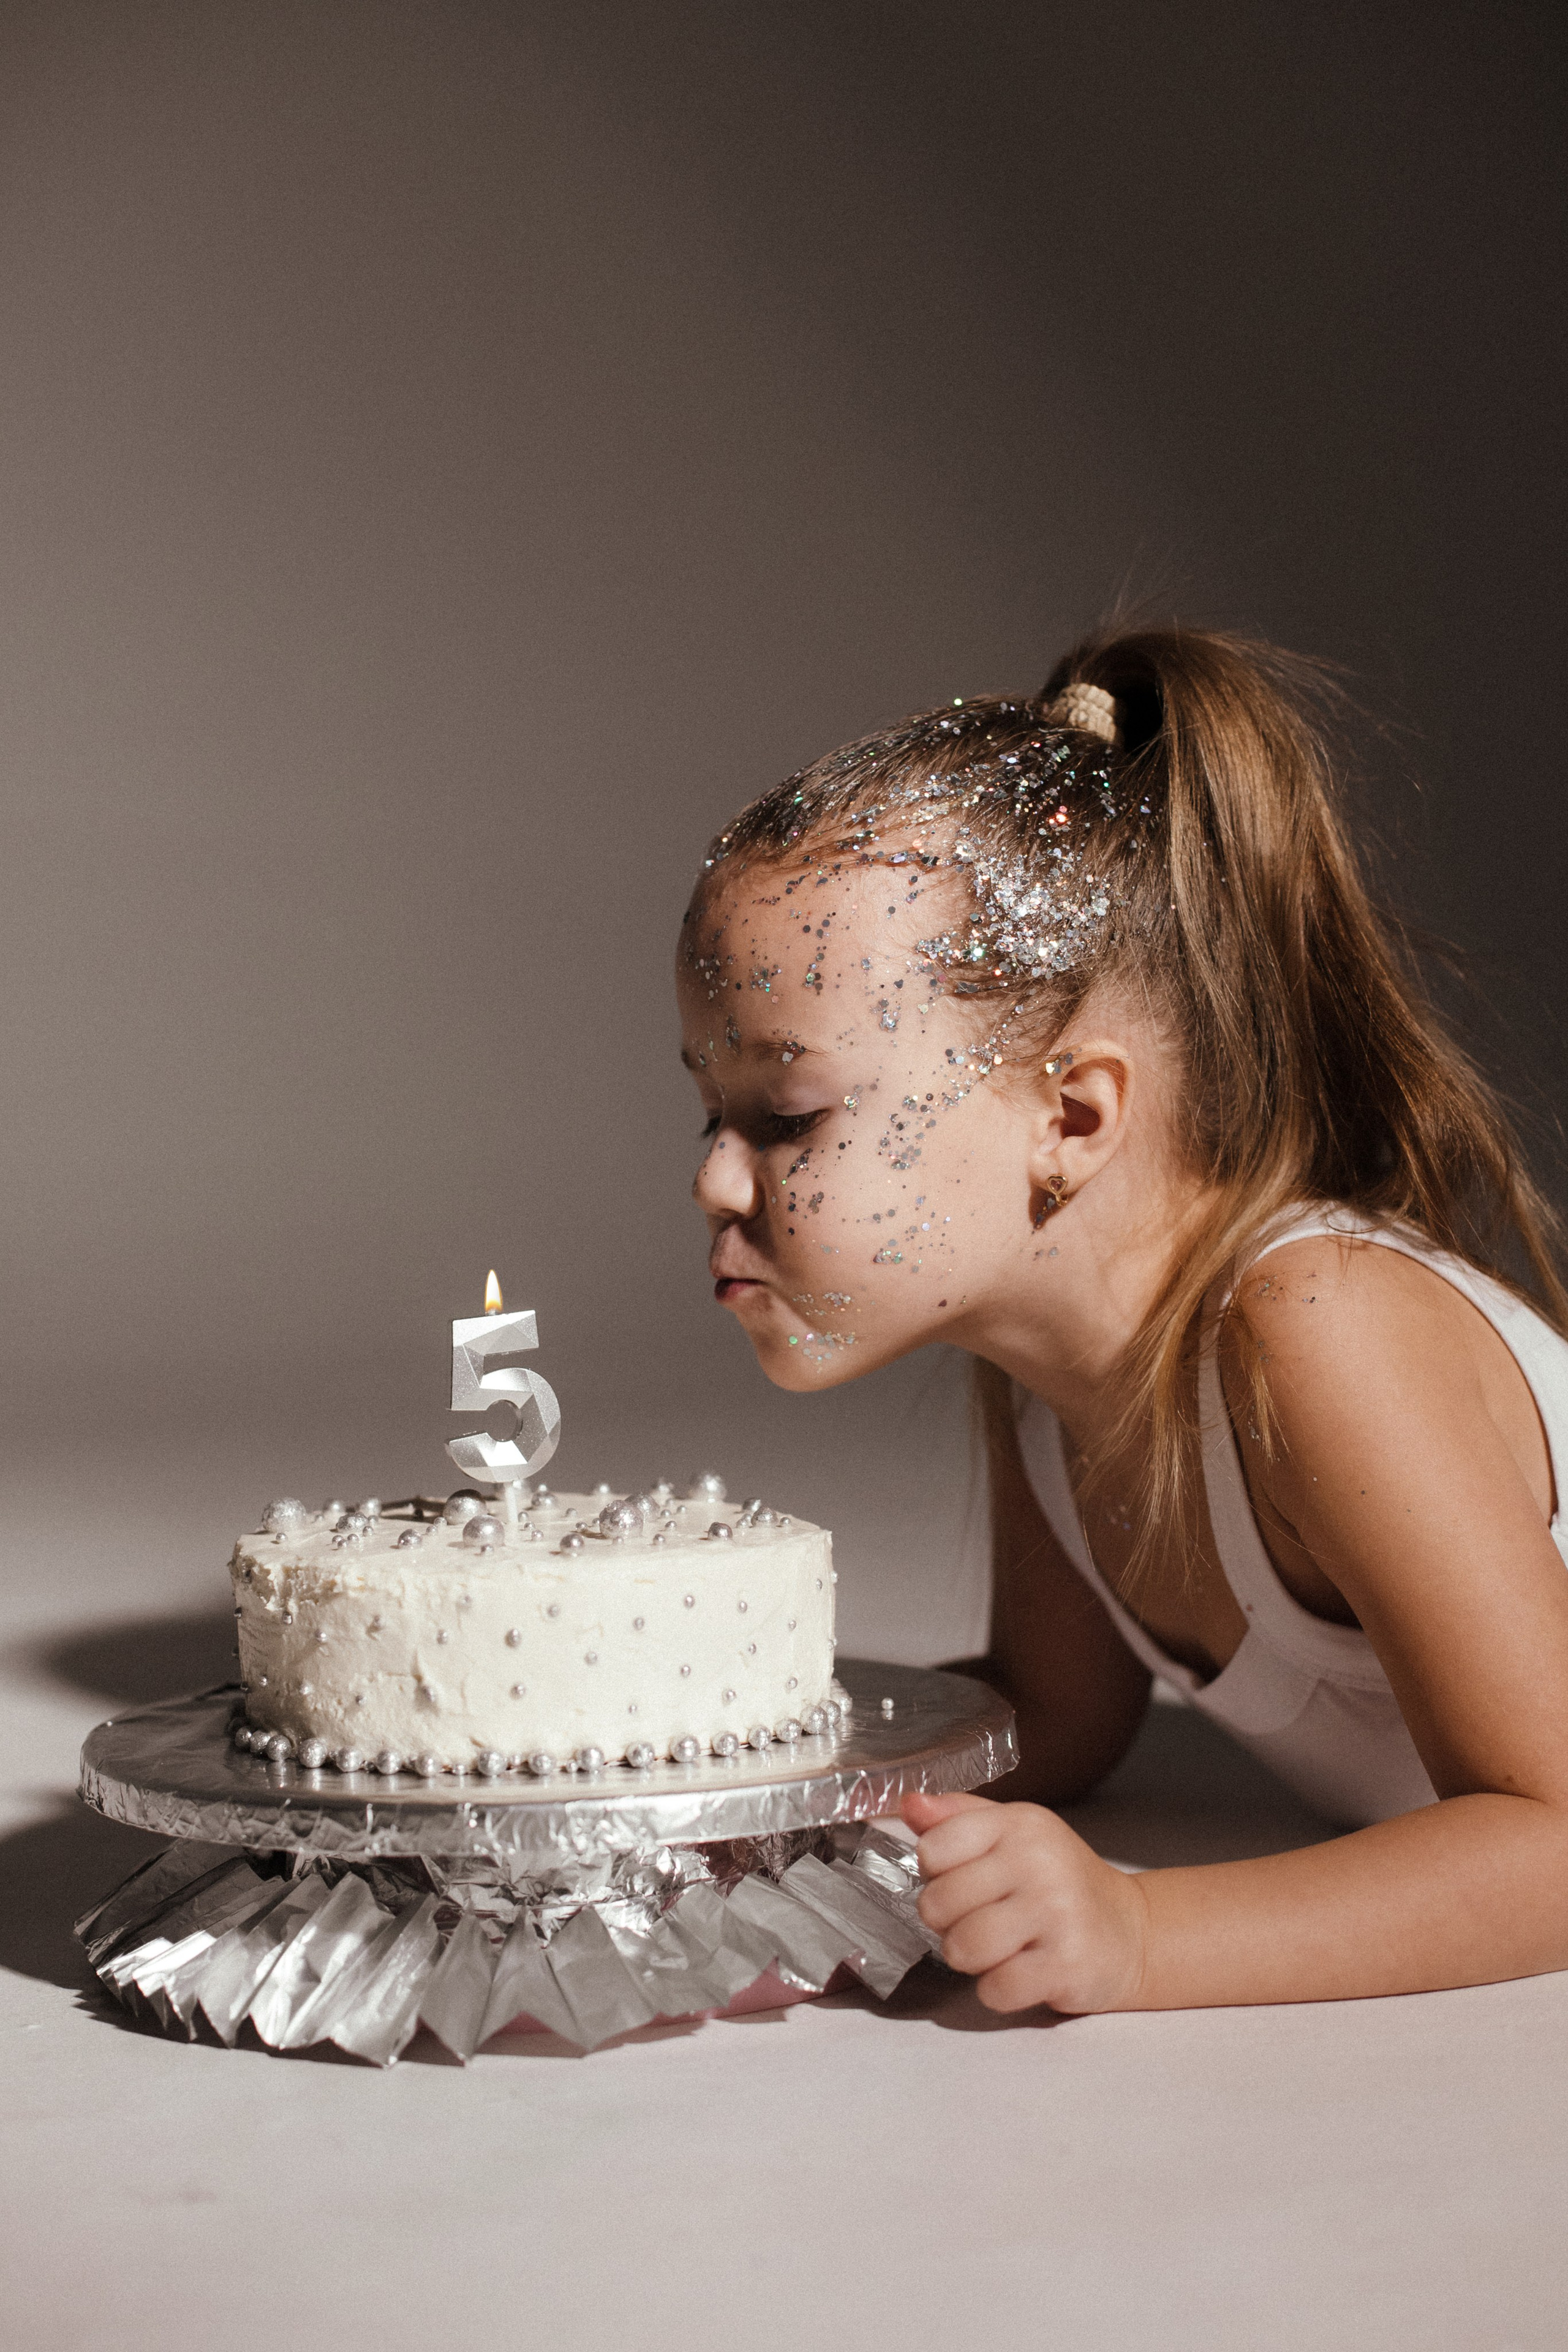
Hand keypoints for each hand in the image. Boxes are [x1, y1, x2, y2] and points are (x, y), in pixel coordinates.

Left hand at [901, 1791, 1148, 2013]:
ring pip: (962, 1948)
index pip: (934, 1848)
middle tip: (980, 1919)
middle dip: (948, 1923)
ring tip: (997, 1948)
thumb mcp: (1013, 1834)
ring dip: (970, 1959)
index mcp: (1019, 1824)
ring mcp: (1057, 1913)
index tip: (960, 1879)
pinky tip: (1022, 1973)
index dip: (934, 1874)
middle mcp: (1039, 1862)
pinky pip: (996, 1988)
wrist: (1129, 1931)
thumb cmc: (1059, 1882)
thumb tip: (908, 1804)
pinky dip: (999, 1990)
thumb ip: (957, 1818)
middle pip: (939, 1904)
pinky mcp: (1067, 1965)